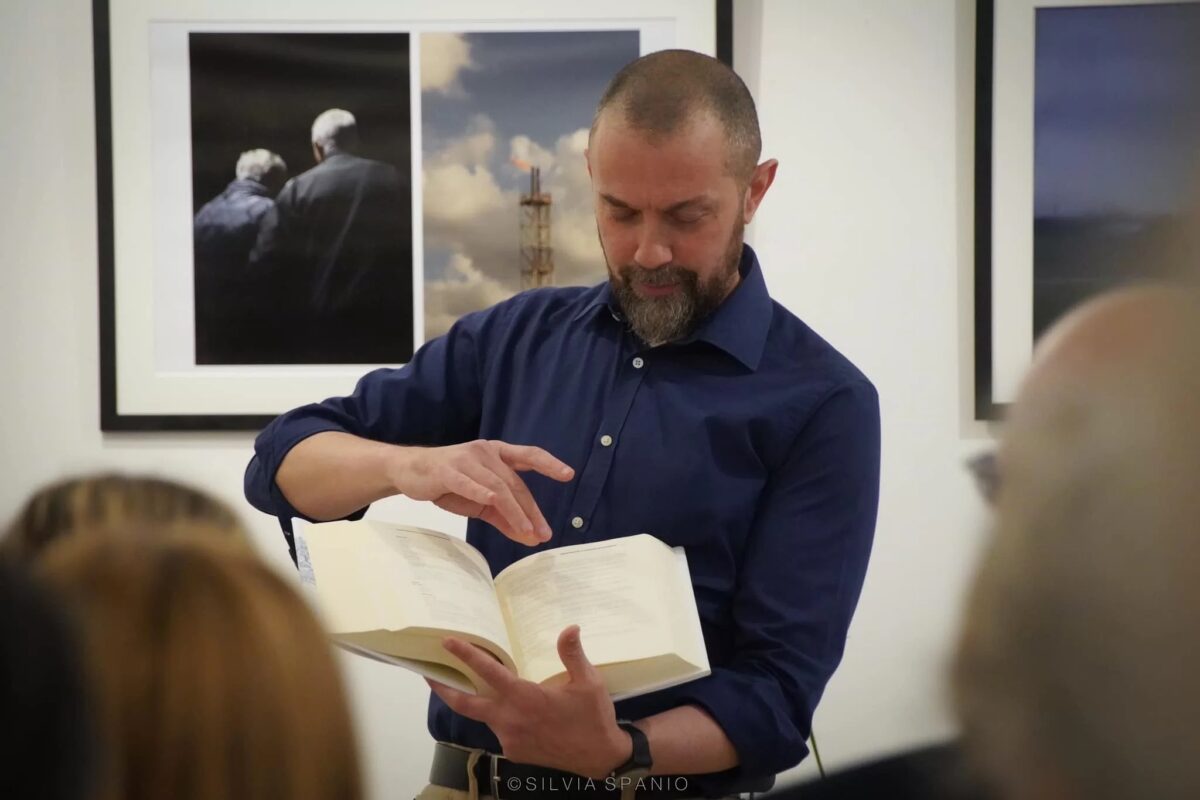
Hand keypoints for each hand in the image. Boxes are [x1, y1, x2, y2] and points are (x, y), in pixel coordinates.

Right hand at [388, 440, 573, 545]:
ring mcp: (467, 459)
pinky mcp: (448, 470)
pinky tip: (496, 504)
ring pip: (498, 487)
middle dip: (531, 510)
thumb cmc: (449, 483)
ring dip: (514, 511)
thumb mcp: (481, 503)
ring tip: (527, 531)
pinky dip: (484, 494)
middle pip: (514, 483)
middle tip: (543, 533)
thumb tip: (531, 537)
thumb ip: (505, 517)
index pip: (529, 456)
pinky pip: (471, 483)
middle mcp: (485, 452)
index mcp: (497, 453)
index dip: (549, 464)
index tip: (568, 474)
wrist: (408, 472)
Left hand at [427, 626, 631, 778]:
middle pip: (464, 703)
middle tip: (427, 673)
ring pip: (484, 716)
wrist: (600, 758)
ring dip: (477, 701)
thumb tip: (570, 628)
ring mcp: (509, 739)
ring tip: (473, 686)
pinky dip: (500, 718)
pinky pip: (500, 730)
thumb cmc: (593, 717)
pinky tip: (511, 711)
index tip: (448, 642)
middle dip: (442, 688)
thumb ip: (572, 654)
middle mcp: (510, 720)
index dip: (466, 655)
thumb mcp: (589, 682)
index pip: (488, 672)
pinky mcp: (514, 751)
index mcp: (526, 698)